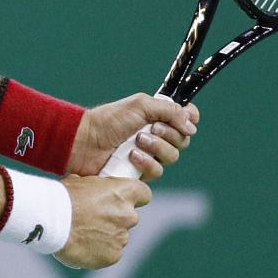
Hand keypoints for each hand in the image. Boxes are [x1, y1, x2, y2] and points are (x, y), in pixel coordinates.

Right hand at [56, 175, 150, 269]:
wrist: (50, 221)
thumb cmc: (61, 198)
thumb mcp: (80, 182)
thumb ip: (95, 188)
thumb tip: (91, 191)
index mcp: (124, 192)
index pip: (143, 194)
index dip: (133, 197)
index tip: (121, 200)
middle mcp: (129, 215)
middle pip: (128, 217)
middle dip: (113, 218)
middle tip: (91, 218)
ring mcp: (122, 237)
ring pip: (118, 236)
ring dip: (105, 235)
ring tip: (81, 233)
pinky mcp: (113, 256)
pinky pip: (109, 253)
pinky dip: (98, 251)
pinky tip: (81, 246)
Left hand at [68, 94, 200, 178]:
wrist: (85, 141)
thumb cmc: (108, 120)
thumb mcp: (140, 105)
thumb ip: (169, 110)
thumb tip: (192, 125)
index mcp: (157, 116)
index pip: (185, 118)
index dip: (189, 119)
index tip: (186, 119)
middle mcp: (156, 135)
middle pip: (183, 139)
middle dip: (169, 134)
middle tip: (152, 128)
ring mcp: (149, 154)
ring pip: (172, 156)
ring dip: (157, 147)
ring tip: (137, 142)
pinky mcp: (140, 172)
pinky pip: (157, 171)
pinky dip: (147, 163)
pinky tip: (132, 157)